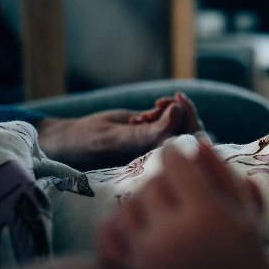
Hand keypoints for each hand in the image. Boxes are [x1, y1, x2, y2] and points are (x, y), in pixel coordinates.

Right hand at [37, 92, 205, 169]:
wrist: (73, 140)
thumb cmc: (93, 145)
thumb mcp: (119, 138)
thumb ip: (149, 130)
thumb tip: (179, 111)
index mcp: (162, 168)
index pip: (195, 146)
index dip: (190, 120)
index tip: (176, 101)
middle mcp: (164, 157)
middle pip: (194, 133)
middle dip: (182, 112)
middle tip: (163, 101)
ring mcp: (160, 144)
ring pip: (183, 123)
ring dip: (170, 110)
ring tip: (145, 112)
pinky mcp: (153, 132)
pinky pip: (171, 118)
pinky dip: (162, 109)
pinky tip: (142, 114)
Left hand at [96, 142, 268, 268]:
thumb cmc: (244, 246)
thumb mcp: (244, 205)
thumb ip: (219, 169)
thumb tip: (193, 141)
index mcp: (205, 215)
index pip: (173, 162)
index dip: (176, 153)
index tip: (179, 157)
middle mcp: (173, 236)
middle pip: (150, 184)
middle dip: (164, 182)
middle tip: (177, 190)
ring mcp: (148, 258)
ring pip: (126, 206)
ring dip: (142, 202)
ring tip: (162, 210)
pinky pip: (108, 233)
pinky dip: (119, 224)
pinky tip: (141, 227)